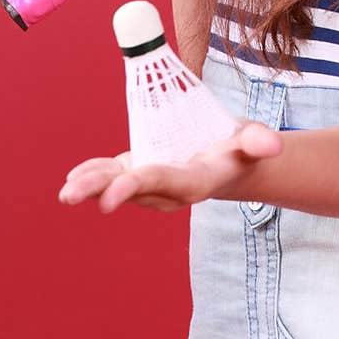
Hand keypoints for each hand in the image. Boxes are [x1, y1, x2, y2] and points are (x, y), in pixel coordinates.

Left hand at [58, 119, 282, 213]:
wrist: (232, 160)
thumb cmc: (243, 148)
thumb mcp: (254, 141)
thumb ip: (259, 142)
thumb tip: (273, 145)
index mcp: (195, 180)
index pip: (163, 183)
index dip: (134, 187)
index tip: (109, 197)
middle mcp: (170, 189)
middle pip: (133, 189)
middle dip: (102, 190)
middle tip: (72, 194)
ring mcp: (153, 183)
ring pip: (119, 185)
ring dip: (91, 186)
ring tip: (65, 191)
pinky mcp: (143, 172)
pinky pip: (115, 175)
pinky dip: (94, 174)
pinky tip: (72, 177)